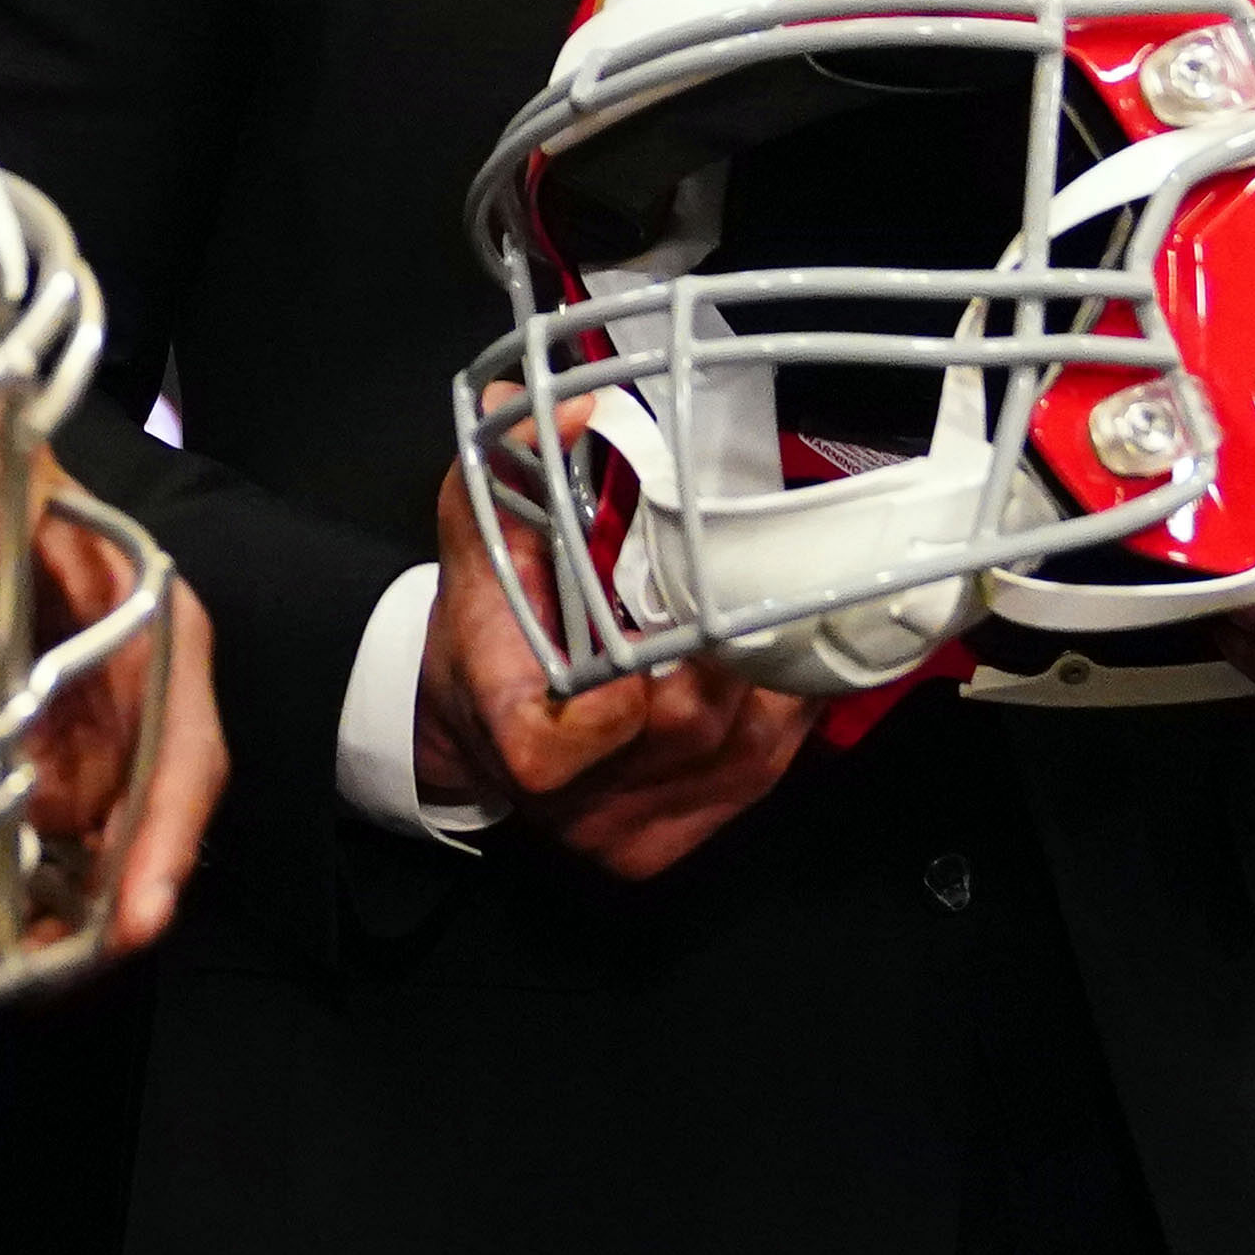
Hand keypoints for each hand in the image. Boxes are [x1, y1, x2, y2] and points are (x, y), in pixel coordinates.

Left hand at [35, 515, 219, 955]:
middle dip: (106, 905)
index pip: (185, 754)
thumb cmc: (24, 483)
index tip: (140, 918)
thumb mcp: (24, 485)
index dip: (165, 838)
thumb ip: (5, 501)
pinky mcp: (53, 756)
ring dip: (58, 909)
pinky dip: (21, 880)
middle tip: (48, 973)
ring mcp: (98, 736)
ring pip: (94, 842)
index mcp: (161, 639)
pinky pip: (48, 832)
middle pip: (144, 823)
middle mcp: (142, 701)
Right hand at [418, 459, 816, 879]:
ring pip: (744, 749)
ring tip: (770, 613)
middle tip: (752, 584)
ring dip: (770, 675)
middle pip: (688, 726)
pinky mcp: (678, 845)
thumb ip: (512, 467)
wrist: (472, 734)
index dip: (626, 690)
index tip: (653, 627)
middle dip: (730, 649)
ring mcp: (632, 835)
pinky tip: (776, 661)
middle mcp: (577, 807)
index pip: (578, 733)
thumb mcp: (477, 538)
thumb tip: (579, 408)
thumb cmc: (480, 634)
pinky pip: (764, 773)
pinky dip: (781, 710)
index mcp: (516, 737)